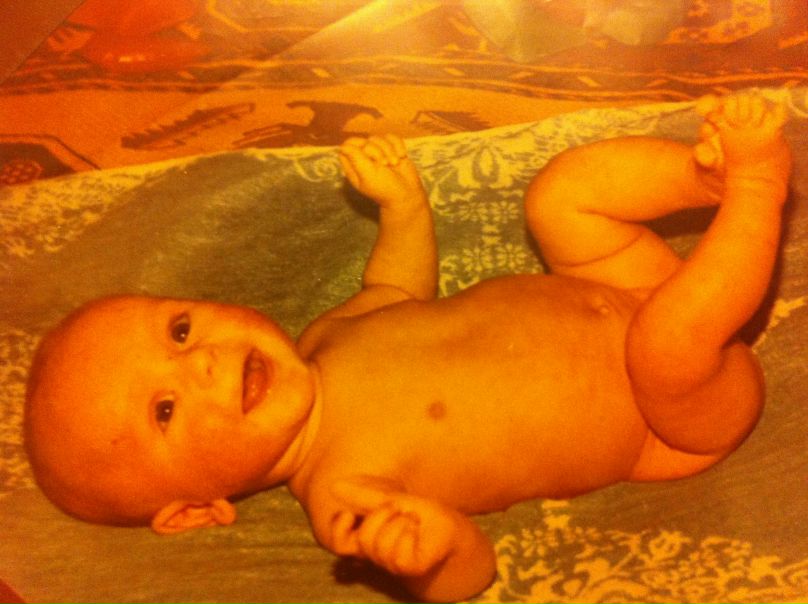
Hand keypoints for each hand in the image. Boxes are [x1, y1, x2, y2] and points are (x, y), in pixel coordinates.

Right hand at [328, 479, 459, 576]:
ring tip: (414, 523)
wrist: (457, 533)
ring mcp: (394, 565)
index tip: (348, 514)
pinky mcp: (412, 569)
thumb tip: (333, 485)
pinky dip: (412, 534)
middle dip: (383, 515)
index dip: (337, 530)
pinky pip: (399, 553)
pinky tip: (420, 534)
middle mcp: (378, 555)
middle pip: (364, 538)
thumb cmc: (425, 518)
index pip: (339, 543)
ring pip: (382, 544)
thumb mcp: (393, 501)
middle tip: (401, 511)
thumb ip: (364, 497)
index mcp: (371, 538)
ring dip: (401, 522)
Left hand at [338, 135, 425, 208]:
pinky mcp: (391, 149)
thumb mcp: (368, 175)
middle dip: (377, 150)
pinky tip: (401, 156)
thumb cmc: (385, 188)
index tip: (367, 155)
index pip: (347, 146)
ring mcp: (378, 153)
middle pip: (365, 141)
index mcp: (354, 166)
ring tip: (394, 164)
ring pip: (379, 138)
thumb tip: (343, 146)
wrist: (407, 194)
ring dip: (390, 150)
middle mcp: (364, 159)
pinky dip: (398, 146)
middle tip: (384, 164)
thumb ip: (356, 159)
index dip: (357, 146)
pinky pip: (392, 137)